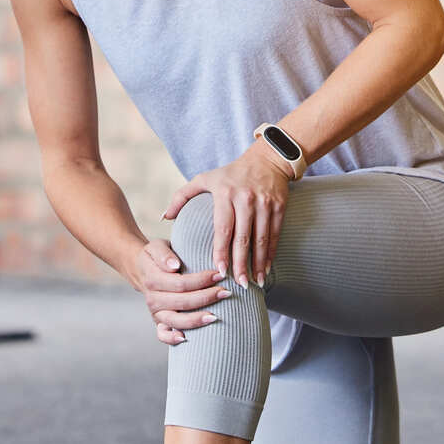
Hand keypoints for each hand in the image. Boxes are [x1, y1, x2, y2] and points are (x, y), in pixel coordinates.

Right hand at [135, 239, 230, 345]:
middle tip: (226, 292)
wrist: (141, 269)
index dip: (201, 280)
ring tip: (215, 317)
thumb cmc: (156, 256)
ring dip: (196, 320)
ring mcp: (155, 312)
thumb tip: (174, 266)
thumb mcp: (156, 247)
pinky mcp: (158, 322)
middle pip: (182, 302)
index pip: (180, 283)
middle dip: (206, 298)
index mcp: (152, 279)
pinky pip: (162, 335)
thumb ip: (163, 254)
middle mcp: (153, 298)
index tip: (219, 275)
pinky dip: (171, 339)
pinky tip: (186, 339)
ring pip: (175, 321)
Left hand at [160, 140, 293, 289]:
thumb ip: (181, 197)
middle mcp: (245, 199)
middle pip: (243, 237)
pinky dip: (270, 253)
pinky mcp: (279, 206)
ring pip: (261, 239)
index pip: (223, 228)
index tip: (220, 270)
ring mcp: (264, 203)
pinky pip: (274, 234)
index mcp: (225, 193)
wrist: (266, 160)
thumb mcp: (204, 179)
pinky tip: (266, 268)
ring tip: (255, 283)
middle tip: (239, 284)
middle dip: (241, 263)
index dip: (221, 250)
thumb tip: (164, 217)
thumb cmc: (230, 174)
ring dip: (259, 263)